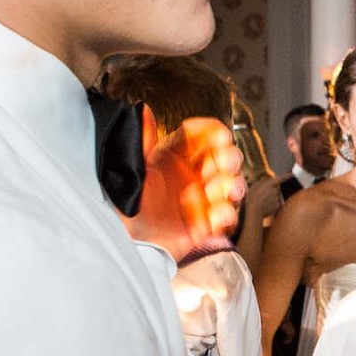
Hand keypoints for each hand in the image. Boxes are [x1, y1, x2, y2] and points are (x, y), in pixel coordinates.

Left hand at [125, 108, 245, 260]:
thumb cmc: (123, 205)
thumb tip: (143, 112)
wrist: (124, 243)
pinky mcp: (205, 225)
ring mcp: (201, 199)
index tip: (219, 135)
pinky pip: (225, 218)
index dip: (211, 132)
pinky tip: (216, 214)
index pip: (198, 136)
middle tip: (225, 161)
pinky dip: (226, 215)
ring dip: (232, 185)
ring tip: (225, 189)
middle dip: (229, 157)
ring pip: (230, 186)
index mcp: (172, 156)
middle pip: (221, 158)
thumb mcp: (130, 169)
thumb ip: (140, 142)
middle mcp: (190, 175)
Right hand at [246, 174, 284, 222]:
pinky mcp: (278, 206)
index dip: (287, 176)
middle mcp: (276, 190)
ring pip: (276, 197)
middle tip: (263, 195)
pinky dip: (272, 204)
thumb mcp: (254, 187)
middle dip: (272, 191)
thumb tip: (265, 180)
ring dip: (272, 198)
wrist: (254, 211)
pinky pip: (276, 204)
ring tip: (263, 202)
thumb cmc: (252, 198)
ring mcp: (277, 198)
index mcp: (270, 184)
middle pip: (277, 189)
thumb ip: (261, 182)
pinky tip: (266, 206)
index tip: (292, 174)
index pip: (281, 178)